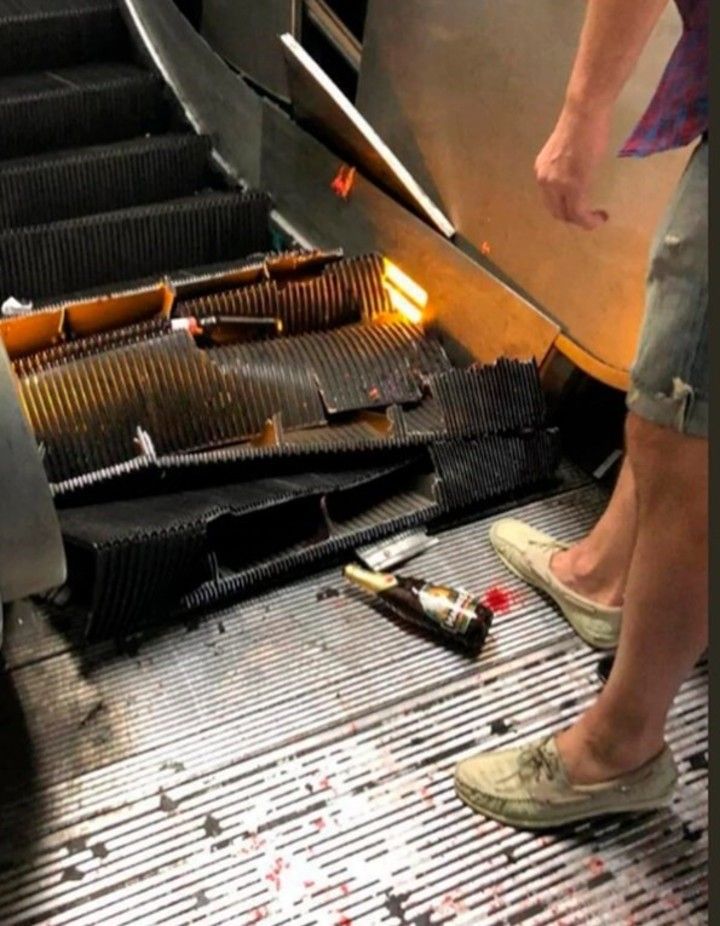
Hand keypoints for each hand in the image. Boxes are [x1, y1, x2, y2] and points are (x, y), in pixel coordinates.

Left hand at [535, 105, 611, 229]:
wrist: (585, 112)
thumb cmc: (581, 124)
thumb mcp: (565, 151)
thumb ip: (565, 167)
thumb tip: (577, 176)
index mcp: (542, 171)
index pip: (550, 200)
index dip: (565, 209)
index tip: (582, 208)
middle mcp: (544, 180)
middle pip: (556, 211)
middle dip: (574, 218)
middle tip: (591, 216)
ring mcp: (558, 184)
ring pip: (568, 215)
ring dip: (583, 221)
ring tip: (598, 218)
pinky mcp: (574, 186)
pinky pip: (579, 212)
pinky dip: (589, 221)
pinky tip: (599, 218)